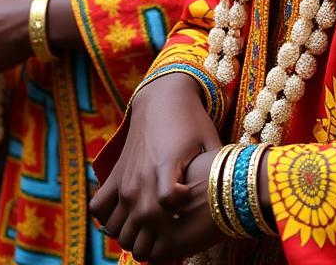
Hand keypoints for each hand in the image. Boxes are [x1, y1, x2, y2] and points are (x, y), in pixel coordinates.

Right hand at [91, 72, 222, 261]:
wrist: (161, 97)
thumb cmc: (192, 121)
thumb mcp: (210, 142)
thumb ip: (218, 169)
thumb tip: (237, 194)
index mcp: (167, 167)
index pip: (168, 207)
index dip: (182, 215)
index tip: (190, 208)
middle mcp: (141, 177)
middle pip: (140, 228)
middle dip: (156, 239)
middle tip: (172, 230)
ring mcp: (124, 178)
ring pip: (116, 227)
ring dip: (132, 234)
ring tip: (152, 229)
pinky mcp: (115, 174)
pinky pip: (98, 208)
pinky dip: (108, 219)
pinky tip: (129, 217)